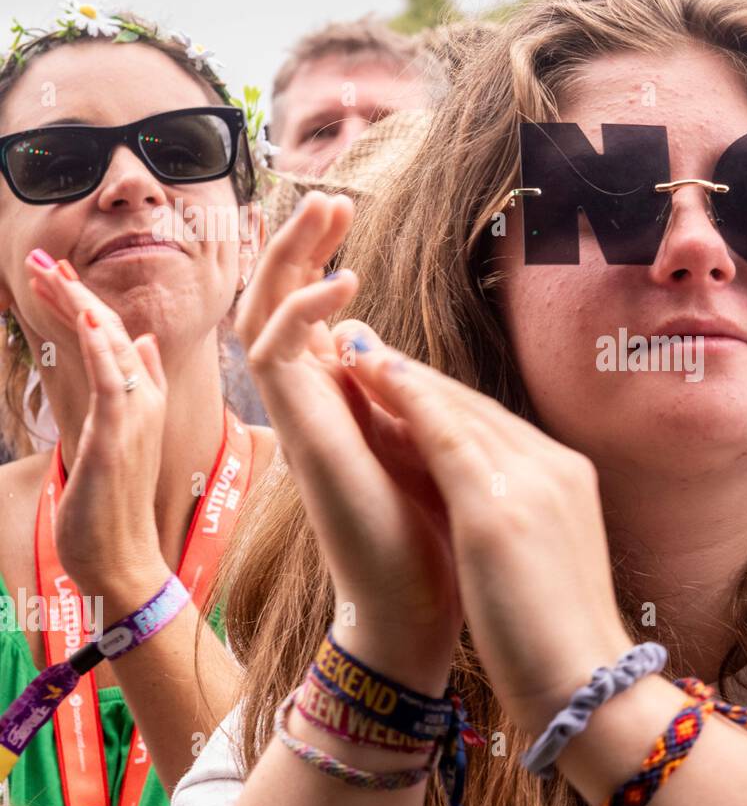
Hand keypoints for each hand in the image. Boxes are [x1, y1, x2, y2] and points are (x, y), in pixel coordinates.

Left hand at [25, 252, 167, 588]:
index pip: (114, 339)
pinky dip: (98, 344)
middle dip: (74, 293)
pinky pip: (111, 380)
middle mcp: (145, 402)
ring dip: (78, 304)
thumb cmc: (113, 509)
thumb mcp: (119, 441)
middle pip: (109, 332)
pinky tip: (81, 314)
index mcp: (143, 402)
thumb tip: (140, 345)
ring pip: (108, 346)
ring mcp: (135, 418)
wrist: (123, 559)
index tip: (57, 276)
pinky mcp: (117, 437)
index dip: (84, 304)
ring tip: (49, 271)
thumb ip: (133, 390)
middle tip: (41, 260)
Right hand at [235, 192, 460, 688]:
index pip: (310, 316)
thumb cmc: (425, 533)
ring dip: (291, 259)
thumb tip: (381, 347)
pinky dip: (304, 312)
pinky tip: (342, 288)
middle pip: (277, 303)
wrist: (414, 608)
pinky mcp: (302, 435)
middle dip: (298, 247)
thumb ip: (399, 395)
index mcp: (339, 403)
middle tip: (329, 197)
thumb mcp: (423, 443)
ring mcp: (302, 419)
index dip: (318, 263)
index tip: (347, 216)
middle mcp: (311, 405)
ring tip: (326, 209)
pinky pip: (276, 355)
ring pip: (262, 316)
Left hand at [330, 320, 632, 734]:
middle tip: (366, 346)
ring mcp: (533, 480)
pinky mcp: (501, 505)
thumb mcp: (541, 561)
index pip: (495, 428)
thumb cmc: (556, 639)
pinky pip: (447, 433)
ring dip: (403, 375)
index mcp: (565, 481)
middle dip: (417, 378)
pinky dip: (407, 399)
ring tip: (357, 348)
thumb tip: (479, 512)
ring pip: (459, 410)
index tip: (399, 382)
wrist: (585, 682)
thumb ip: (517, 520)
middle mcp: (553, 467)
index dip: (441, 401)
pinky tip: (372, 375)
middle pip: (476, 409)